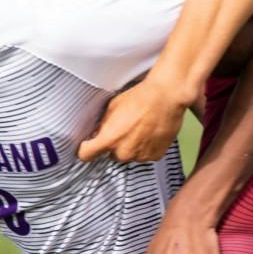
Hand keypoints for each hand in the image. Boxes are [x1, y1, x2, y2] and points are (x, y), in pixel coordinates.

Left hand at [77, 75, 193, 163]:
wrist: (166, 97)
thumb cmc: (141, 98)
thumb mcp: (113, 107)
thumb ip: (104, 124)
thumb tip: (99, 132)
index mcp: (109, 139)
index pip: (86, 155)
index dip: (86, 149)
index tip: (88, 146)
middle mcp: (124, 152)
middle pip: (111, 155)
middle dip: (115, 145)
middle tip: (124, 129)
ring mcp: (140, 156)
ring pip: (129, 155)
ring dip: (131, 146)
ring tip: (140, 128)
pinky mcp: (155, 156)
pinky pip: (145, 155)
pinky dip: (146, 147)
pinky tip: (149, 133)